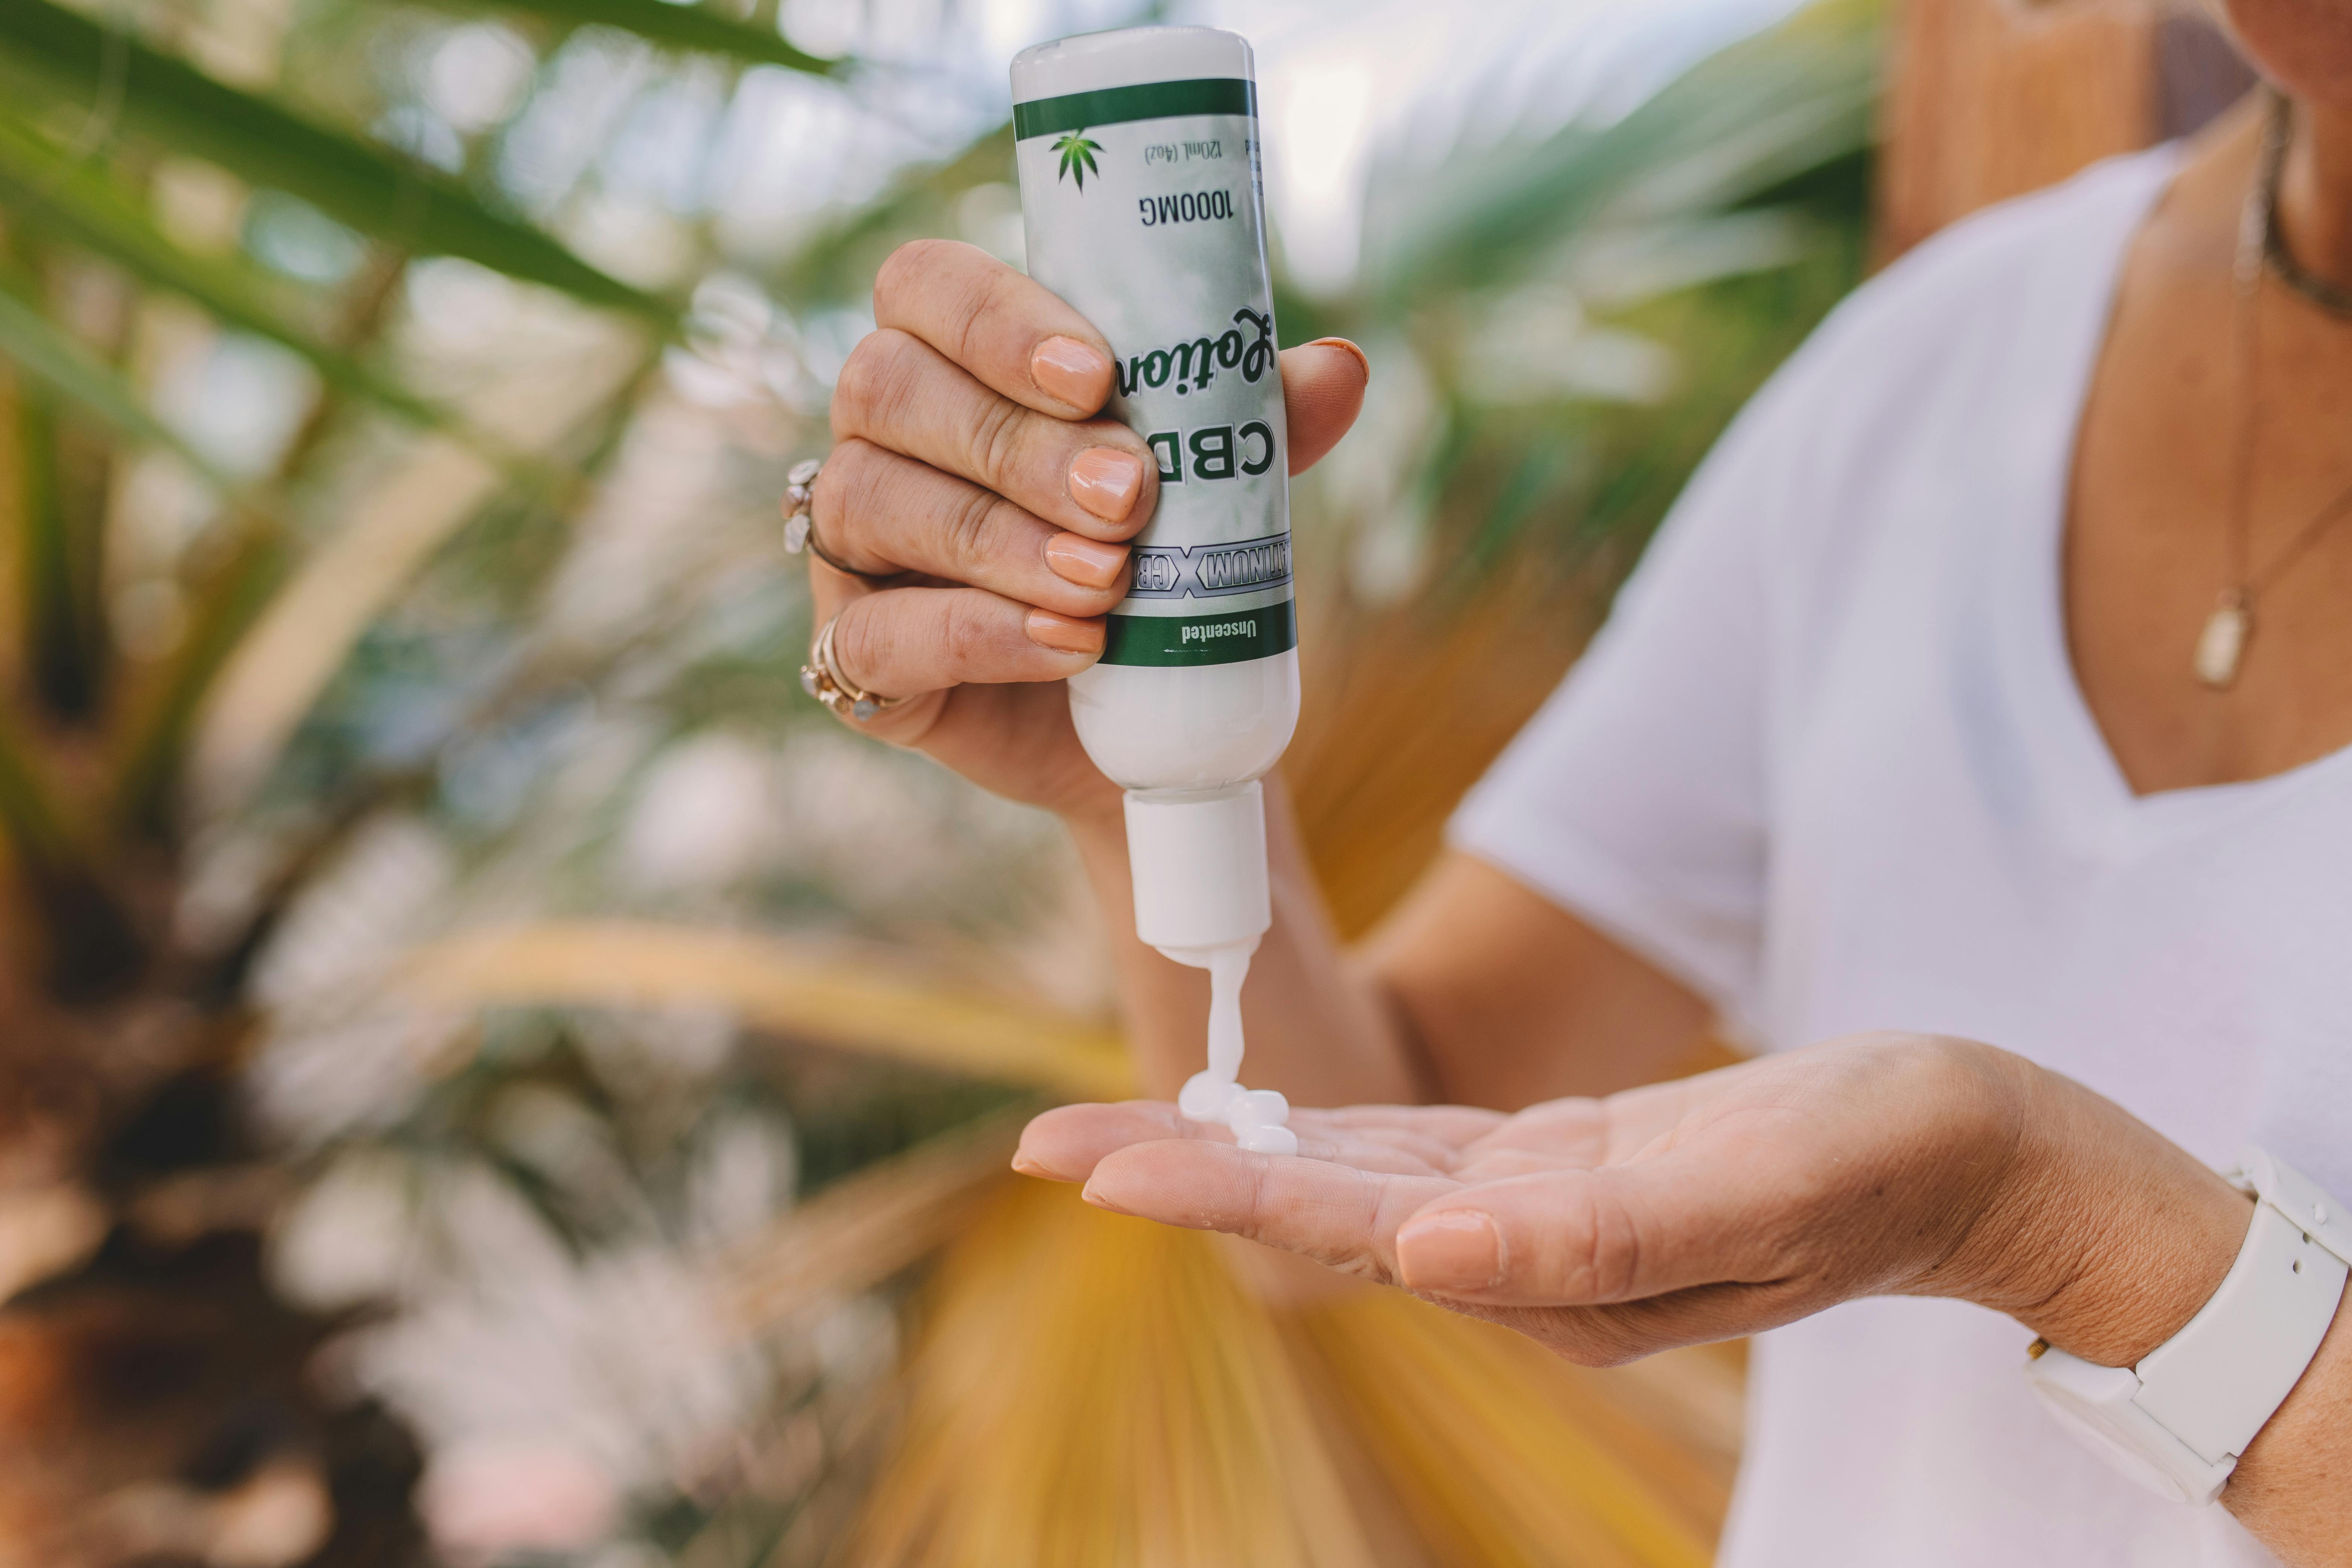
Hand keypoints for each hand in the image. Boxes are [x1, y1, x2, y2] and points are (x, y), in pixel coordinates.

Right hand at [806, 240, 1368, 818]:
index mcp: (948, 356)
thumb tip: (1342, 368)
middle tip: (1130, 497)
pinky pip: (872, 633)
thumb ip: (1251, 423)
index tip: (1098, 375)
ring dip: (1001, 540)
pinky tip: (1065, 647)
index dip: (995, 319)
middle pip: (891, 389)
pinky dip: (974, 635)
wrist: (1144, 713)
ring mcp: (850, 544)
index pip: (924, 285)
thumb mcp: (1208, 485)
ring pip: (873, 502)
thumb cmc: (1156, 560)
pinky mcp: (852, 649)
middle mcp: (878, 434)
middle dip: (1018, 444)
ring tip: (1107, 582)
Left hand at [1014, 1033, 2250, 1366]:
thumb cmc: (1886, 1157)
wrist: (1978, 1156)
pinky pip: (1415, 1155)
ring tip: (1114, 1131)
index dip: (1208, 1191)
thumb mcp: (1754, 1180)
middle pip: (1314, 1210)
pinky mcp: (1566, 1166)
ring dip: (1230, 1154)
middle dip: (1179, 1175)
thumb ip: (1587, 1233)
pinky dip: (1324, 1136)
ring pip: (1348, 1182)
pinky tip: (1256, 1121)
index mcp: (1551, 1266)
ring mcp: (1538, 1212)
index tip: (1086, 1168)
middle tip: (1040, 1144)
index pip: (1342, 1229)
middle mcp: (1523, 1253)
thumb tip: (1423, 1248)